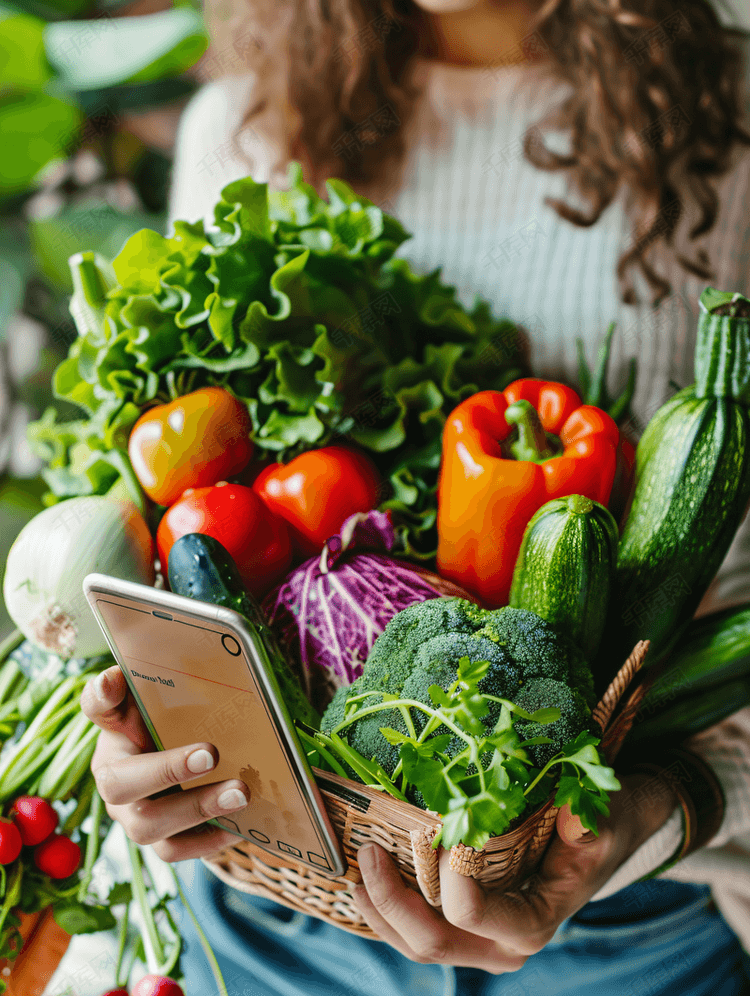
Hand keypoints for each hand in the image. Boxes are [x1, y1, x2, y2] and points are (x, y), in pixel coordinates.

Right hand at [80, 664, 249, 861]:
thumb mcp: (162, 704)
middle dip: (167, 771)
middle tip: (211, 755)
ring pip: (148, 828)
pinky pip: (176, 850)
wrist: (189, 763)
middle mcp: (114, 783)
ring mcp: (134, 818)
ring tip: (240, 794)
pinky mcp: (162, 841)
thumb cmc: (173, 732)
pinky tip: (241, 824)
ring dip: (198, 810)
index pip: (97, 709)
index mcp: (113, 734)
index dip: (104, 698)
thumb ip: (142, 688)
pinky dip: (210, 840)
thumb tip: (112, 677)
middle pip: (121, 787)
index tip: (117, 682)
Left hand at [352, 771, 677, 972]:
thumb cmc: (597, 830)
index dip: (451, 879)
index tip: (440, 831)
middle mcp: (501, 945)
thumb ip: (589, 827)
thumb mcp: (603, 823)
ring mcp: (478, 942)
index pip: (475, 914)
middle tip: (370, 853)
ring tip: (356, 870)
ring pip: (416, 944)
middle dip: (392, 901)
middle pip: (433, 941)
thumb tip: (573, 820)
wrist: (596, 843)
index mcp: (532, 924)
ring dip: (379, 910)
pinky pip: (414, 932)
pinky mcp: (461, 929)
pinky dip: (385, 910)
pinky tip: (364, 882)